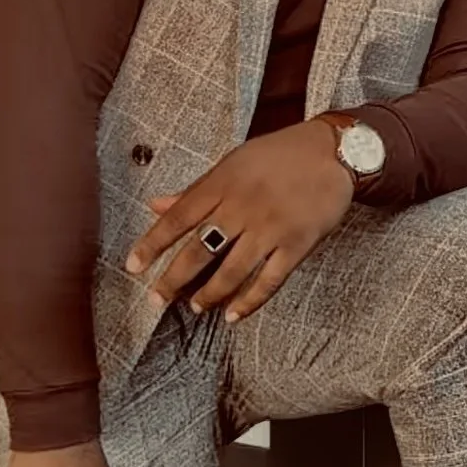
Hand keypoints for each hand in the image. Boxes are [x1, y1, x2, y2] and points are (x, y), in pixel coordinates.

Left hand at [125, 119, 353, 324]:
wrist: (333, 151)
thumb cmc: (279, 155)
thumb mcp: (233, 162)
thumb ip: (196, 189)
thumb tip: (155, 205)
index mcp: (222, 183)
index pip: (178, 218)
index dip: (152, 245)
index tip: (133, 267)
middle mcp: (242, 207)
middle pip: (199, 250)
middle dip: (174, 279)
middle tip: (157, 299)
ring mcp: (270, 228)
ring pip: (231, 271)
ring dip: (209, 294)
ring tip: (196, 307)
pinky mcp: (297, 244)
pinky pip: (269, 281)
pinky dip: (249, 301)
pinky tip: (234, 315)